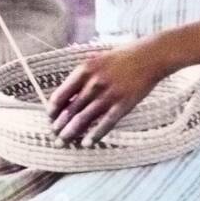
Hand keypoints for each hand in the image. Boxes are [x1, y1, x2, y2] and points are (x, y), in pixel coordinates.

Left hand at [48, 42, 167, 145]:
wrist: (149, 57)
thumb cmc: (122, 57)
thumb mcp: (97, 60)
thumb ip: (82, 75)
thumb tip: (68, 95)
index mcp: (84, 70)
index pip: (61, 94)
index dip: (53, 109)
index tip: (50, 117)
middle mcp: (94, 84)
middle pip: (71, 110)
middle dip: (59, 125)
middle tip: (53, 136)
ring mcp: (109, 95)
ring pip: (84, 119)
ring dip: (71, 132)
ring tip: (63, 142)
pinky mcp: (123, 105)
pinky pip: (105, 123)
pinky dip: (94, 135)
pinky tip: (86, 143)